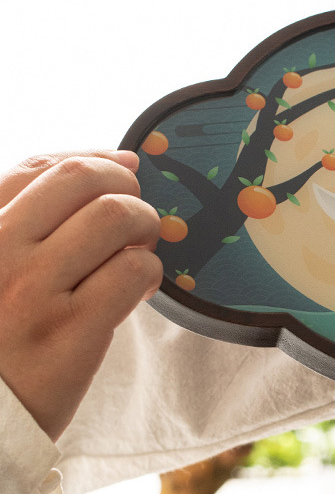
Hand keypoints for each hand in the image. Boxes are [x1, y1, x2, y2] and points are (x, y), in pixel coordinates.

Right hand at [0, 151, 162, 440]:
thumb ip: (25, 221)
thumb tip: (118, 163)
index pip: (38, 168)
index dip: (92, 160)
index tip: (119, 170)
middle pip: (81, 179)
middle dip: (123, 186)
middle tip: (134, 213)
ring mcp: (33, 292)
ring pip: (115, 217)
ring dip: (143, 225)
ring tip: (140, 249)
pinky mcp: (70, 333)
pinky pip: (133, 272)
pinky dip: (150, 272)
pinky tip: (138, 289)